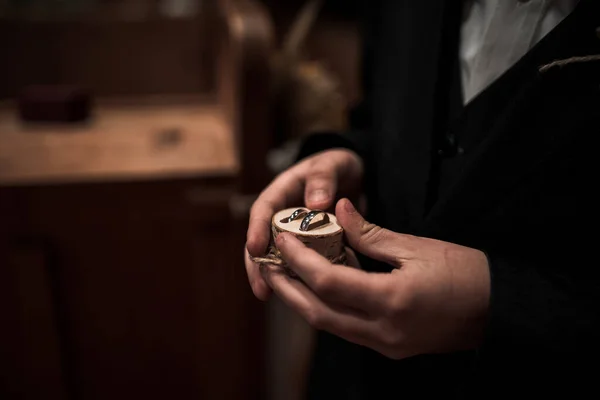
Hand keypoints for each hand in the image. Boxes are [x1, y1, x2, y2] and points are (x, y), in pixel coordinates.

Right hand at [245, 149, 363, 300]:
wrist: (352, 178)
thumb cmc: (338, 166)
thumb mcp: (334, 163)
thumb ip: (324, 177)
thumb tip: (315, 203)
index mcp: (282, 191)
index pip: (263, 210)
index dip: (256, 229)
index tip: (255, 248)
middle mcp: (281, 215)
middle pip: (262, 241)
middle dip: (258, 265)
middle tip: (261, 289)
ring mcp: (291, 233)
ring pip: (276, 257)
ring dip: (273, 278)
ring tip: (271, 297)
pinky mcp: (305, 247)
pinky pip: (297, 265)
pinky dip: (297, 280)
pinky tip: (302, 298)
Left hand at [260, 198, 490, 358]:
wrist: (499, 310)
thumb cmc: (466, 273)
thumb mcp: (417, 247)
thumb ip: (370, 233)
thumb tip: (338, 211)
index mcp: (392, 301)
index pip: (328, 283)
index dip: (299, 260)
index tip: (282, 238)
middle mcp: (383, 331)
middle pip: (318, 313)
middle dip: (288, 288)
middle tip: (268, 264)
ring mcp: (386, 344)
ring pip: (330, 325)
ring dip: (304, 300)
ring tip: (286, 274)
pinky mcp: (390, 346)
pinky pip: (347, 328)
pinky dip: (327, 308)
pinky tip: (320, 287)